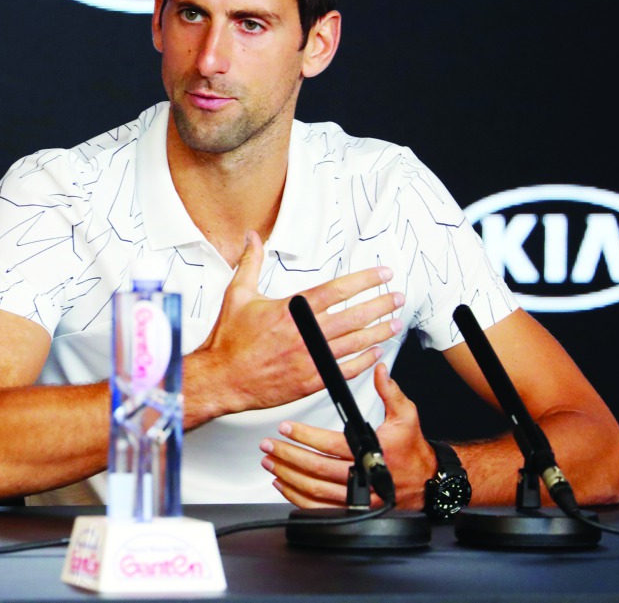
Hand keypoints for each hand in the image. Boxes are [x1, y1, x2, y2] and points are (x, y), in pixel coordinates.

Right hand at [188, 231, 403, 418]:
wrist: (222, 378)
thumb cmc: (228, 340)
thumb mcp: (237, 294)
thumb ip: (250, 263)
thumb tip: (252, 238)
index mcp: (291, 311)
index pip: (337, 290)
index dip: (364, 280)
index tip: (381, 274)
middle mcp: (305, 334)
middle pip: (354, 316)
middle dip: (380, 304)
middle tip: (397, 297)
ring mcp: (310, 359)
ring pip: (355, 343)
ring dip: (379, 331)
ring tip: (394, 323)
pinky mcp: (311, 381)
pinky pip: (346, 370)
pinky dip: (364, 361)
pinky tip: (375, 353)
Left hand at [260, 363, 436, 508]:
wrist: (426, 482)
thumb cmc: (412, 449)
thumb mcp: (406, 415)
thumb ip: (390, 392)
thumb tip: (379, 370)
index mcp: (373, 452)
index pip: (331, 444)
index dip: (305, 436)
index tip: (286, 427)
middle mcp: (364, 477)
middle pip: (318, 469)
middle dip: (288, 456)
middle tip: (269, 445)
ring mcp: (358, 497)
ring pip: (315, 490)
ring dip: (289, 476)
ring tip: (270, 463)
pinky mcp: (353, 510)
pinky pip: (320, 508)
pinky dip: (298, 498)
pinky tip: (284, 485)